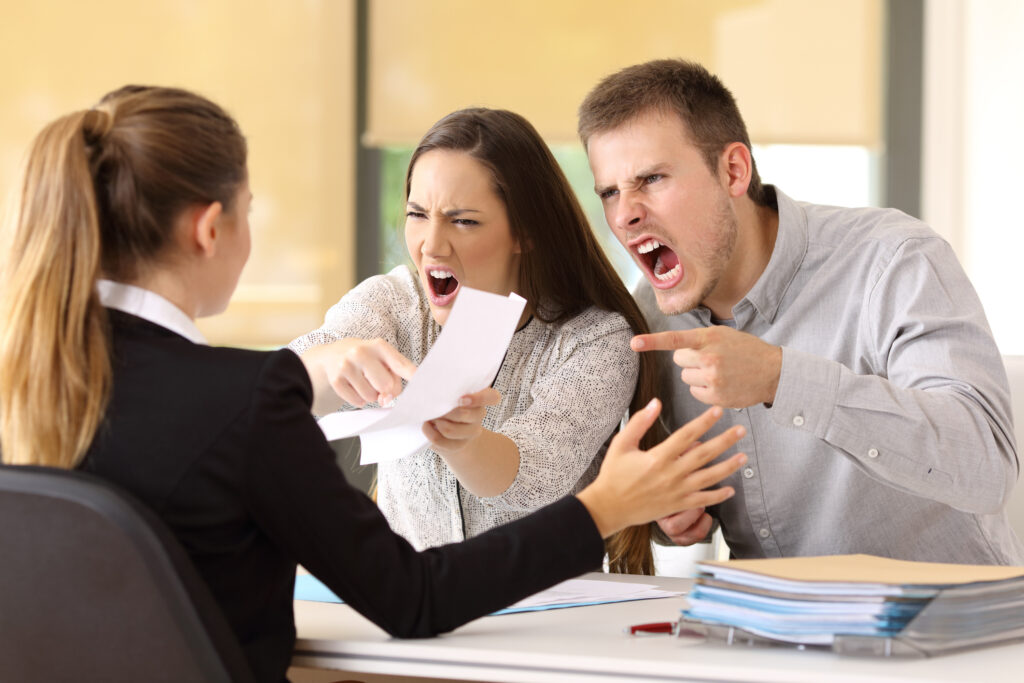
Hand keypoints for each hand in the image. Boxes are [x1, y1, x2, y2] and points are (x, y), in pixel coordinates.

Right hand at [324, 338, 416, 407]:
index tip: (422, 382)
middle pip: (386, 386)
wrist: (331, 355)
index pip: (400, 364)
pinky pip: (357, 402)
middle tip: (377, 380)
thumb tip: (387, 399)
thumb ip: (394, 376)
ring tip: (364, 381)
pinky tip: (354, 386)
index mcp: (379, 345)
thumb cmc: (366, 358)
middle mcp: (361, 352)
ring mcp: (346, 366)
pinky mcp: (335, 380)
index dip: (413, 375)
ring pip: (371, 397)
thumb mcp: (381, 357)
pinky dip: (359, 399)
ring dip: (371, 395)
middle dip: (385, 389)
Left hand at [422, 387, 500, 456]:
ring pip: (451, 430)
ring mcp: (471, 432)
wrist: (449, 432)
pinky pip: (442, 441)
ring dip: (436, 422)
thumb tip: (426, 375)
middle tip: (434, 406)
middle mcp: (479, 415)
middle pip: (466, 415)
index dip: (480, 398)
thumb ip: (446, 383)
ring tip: (429, 416)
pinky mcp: (459, 446)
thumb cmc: (446, 403)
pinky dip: (430, 433)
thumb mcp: (449, 391)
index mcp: (480, 398)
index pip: (493, 397)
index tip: (461, 398)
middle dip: (446, 411)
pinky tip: (426, 426)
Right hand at [576, 401, 746, 537]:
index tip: (718, 411)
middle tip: (741, 430)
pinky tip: (731, 489)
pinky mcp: (677, 506)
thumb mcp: (622, 444)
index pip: (687, 435)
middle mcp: (671, 474)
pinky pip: (703, 501)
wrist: (609, 507)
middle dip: (725, 441)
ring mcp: (676, 491)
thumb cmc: (613, 474)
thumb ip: (639, 422)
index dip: (704, 422)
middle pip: (704, 454)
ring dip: (728, 466)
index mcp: (658, 457)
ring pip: (709, 477)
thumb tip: (655, 403)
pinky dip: (718, 496)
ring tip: (744, 456)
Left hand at [632, 327, 781, 407]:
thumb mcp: (724, 335)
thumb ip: (700, 339)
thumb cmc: (746, 350)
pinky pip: (695, 392)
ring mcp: (713, 379)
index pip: (675, 339)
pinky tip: (721, 384)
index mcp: (709, 338)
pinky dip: (704, 390)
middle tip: (710, 359)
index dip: (652, 341)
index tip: (634, 343)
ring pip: (686, 377)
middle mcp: (709, 358)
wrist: (773, 372)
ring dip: (697, 375)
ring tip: (719, 371)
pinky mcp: (716, 397)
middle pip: (678, 361)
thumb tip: (676, 349)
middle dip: (689, 360)